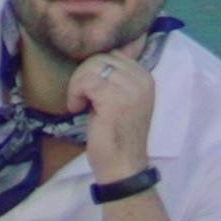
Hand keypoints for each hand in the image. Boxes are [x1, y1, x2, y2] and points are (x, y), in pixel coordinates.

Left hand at [64, 47, 157, 180]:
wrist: (122, 166)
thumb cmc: (116, 136)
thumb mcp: (122, 99)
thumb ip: (116, 77)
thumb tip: (95, 55)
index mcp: (145, 77)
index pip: (113, 54)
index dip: (94, 70)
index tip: (90, 92)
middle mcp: (142, 79)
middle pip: (100, 57)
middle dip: (83, 75)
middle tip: (80, 98)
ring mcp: (130, 89)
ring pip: (91, 66)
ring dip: (77, 84)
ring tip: (79, 103)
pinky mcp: (115, 99)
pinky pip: (85, 82)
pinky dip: (75, 93)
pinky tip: (77, 109)